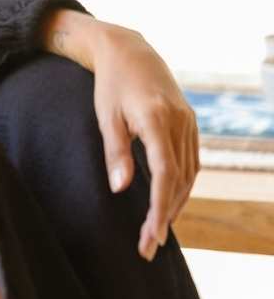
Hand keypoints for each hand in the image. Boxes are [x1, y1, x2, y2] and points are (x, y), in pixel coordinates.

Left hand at [91, 25, 199, 261]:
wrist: (130, 51)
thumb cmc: (111, 84)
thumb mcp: (106, 116)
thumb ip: (114, 153)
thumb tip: (121, 190)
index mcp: (158, 120)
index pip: (165, 174)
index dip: (160, 208)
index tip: (151, 236)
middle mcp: (180, 122)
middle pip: (179, 180)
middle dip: (166, 216)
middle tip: (148, 247)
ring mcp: (189, 122)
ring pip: (189, 174)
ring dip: (176, 205)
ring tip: (157, 233)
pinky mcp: (189, 123)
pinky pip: (191, 162)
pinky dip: (182, 186)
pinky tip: (170, 203)